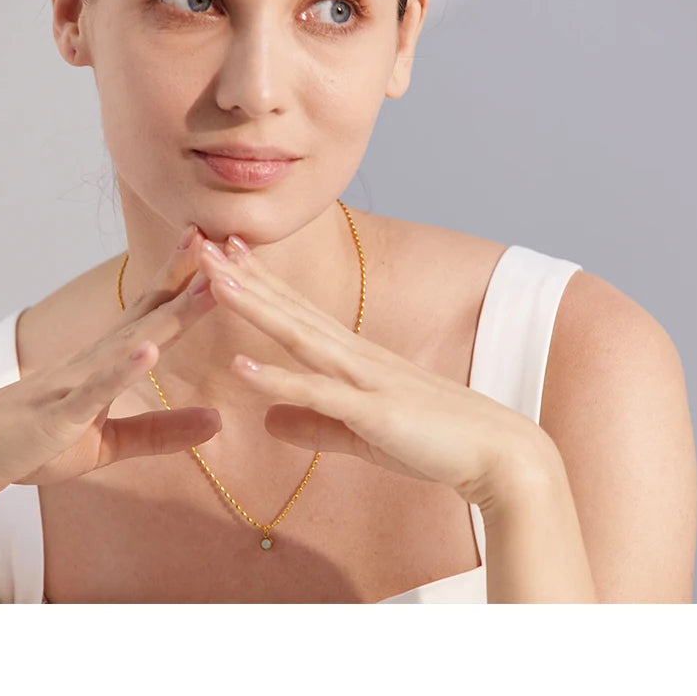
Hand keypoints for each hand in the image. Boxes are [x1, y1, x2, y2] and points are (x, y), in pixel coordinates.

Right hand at [0, 224, 222, 509]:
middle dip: (189, 277)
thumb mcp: (108, 443)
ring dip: (172, 313)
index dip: (188, 283)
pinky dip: (124, 369)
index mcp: (107, 361)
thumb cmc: (34, 442)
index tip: (222, 252)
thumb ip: (161, 432)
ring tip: (208, 285)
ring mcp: (78, 381)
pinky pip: (96, 388)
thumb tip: (217, 422)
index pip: (153, 312)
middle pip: (151, 311)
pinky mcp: (62, 412)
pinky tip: (150, 351)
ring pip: (133, 339)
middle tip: (224, 241)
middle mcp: (95, 358)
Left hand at [195, 235, 564, 507]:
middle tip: (199, 242)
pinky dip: (278, 379)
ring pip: (298, 335)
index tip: (223, 255)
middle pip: (289, 309)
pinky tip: (242, 365)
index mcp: (353, 359)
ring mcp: (364, 379)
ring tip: (212, 278)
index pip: (297, 312)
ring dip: (253, 306)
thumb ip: (313, 424)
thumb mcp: (361, 433)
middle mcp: (355, 357)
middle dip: (242, 276)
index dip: (258, 283)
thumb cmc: (433, 440)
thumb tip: (267, 420)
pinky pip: (318, 392)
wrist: (497, 453)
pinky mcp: (373, 411)